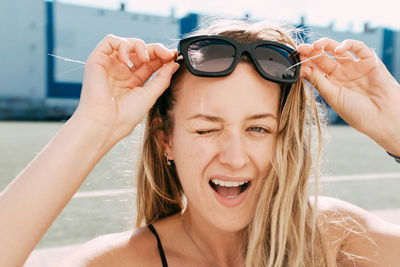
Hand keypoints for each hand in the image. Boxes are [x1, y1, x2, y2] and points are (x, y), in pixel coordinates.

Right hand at [74, 34, 178, 144]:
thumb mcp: (150, 95)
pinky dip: (122, 45)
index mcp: (133, 82)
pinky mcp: (97, 60)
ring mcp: (110, 65)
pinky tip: (127, 59)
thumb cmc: (124, 116)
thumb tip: (173, 64)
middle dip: (156, 49)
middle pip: (140, 51)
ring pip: (127, 44)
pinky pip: (110, 41)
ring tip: (145, 58)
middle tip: (166, 53)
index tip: (173, 56)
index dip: (162, 57)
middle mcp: (121, 72)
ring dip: (140, 46)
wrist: (105, 123)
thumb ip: (162, 78)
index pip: (150, 63)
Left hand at [298, 38, 399, 154]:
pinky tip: (337, 49)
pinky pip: (358, 47)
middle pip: (323, 57)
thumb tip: (301, 69)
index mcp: (331, 83)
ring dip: (325, 45)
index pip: (315, 68)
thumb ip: (318, 81)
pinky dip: (347, 45)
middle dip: (311, 52)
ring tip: (315, 46)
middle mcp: (342, 73)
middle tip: (301, 48)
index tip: (295, 58)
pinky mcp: (369, 60)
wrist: (381, 117)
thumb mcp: (332, 96)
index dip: (306, 62)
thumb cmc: (356, 111)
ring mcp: (355, 66)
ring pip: (337, 50)